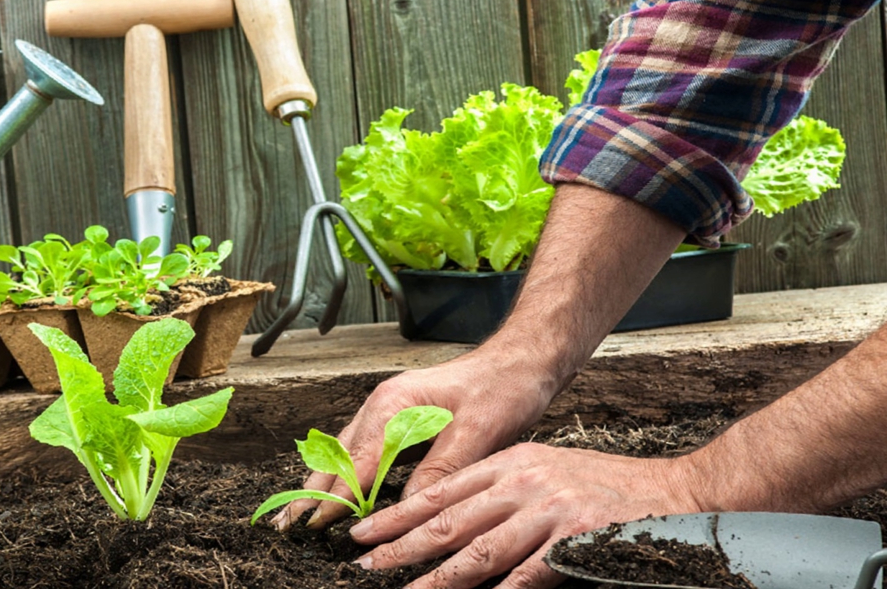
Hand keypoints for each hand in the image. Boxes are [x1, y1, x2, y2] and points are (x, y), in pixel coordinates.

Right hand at [271, 344, 561, 530]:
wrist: (521, 359)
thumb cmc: (502, 388)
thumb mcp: (476, 433)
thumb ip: (439, 471)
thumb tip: (407, 508)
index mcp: (394, 405)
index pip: (355, 462)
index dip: (335, 497)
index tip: (314, 525)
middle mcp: (383, 405)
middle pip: (337, 455)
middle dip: (312, 490)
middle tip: (287, 524)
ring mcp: (388, 410)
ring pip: (344, 451)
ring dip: (322, 482)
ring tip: (299, 512)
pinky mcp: (399, 417)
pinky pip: (360, 448)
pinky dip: (343, 471)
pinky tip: (336, 489)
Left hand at [348, 443, 704, 588]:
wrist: (677, 491)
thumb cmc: (608, 488)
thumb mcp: (547, 472)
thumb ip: (503, 494)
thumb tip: (456, 522)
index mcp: (512, 464)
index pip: (442, 491)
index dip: (399, 514)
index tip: (364, 533)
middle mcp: (524, 482)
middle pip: (449, 520)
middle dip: (401, 546)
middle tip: (363, 565)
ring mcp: (549, 511)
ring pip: (479, 550)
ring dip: (437, 576)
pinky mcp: (576, 539)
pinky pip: (528, 573)